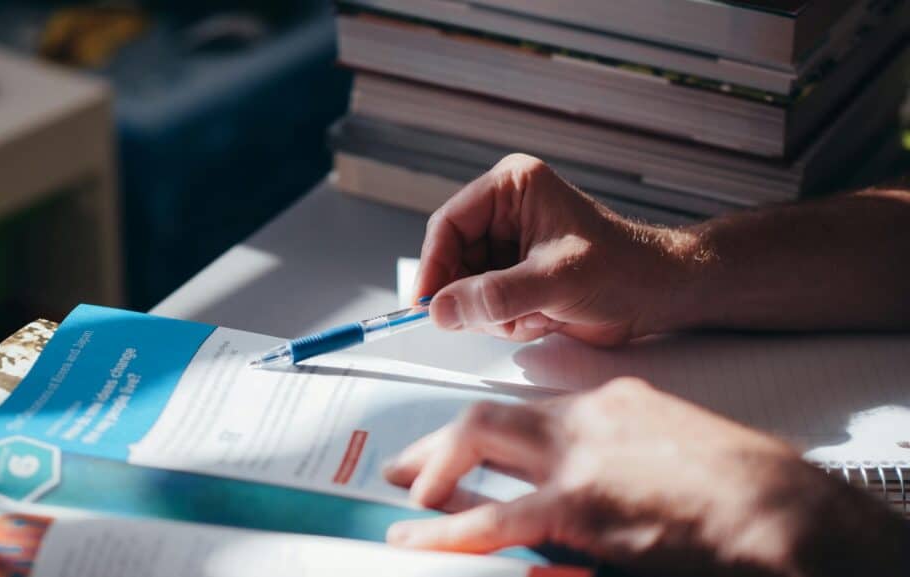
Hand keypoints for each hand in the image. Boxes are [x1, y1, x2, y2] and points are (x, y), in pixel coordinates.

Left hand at [383, 379, 909, 576]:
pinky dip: (452, 526)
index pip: (526, 408)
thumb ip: (619, 456)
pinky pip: (499, 517)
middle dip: (439, 441)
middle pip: (490, 415)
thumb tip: (589, 486)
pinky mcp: (583, 503)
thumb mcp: (672, 449)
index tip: (458, 446)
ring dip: (434, 471)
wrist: (778, 506)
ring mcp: (580, 458)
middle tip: (405, 466)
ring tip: (403, 497)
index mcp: (610, 403)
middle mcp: (586, 419)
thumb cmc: (741, 484)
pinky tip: (421, 537)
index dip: (483, 430)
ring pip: (480, 443)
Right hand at [415, 154, 693, 345]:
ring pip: (466, 287)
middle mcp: (506, 212)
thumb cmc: (622, 269)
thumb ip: (495, 295)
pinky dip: (506, 321)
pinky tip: (542, 319)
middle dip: (474, 296)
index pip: (448, 224)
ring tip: (536, 315)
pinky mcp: (516, 274)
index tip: (428, 304)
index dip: (433, 265)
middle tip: (500, 318)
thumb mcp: (555, 281)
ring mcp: (509, 245)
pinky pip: (485, 304)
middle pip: (453, 259)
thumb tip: (441, 309)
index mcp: (512, 188)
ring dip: (494, 313)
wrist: (657, 294)